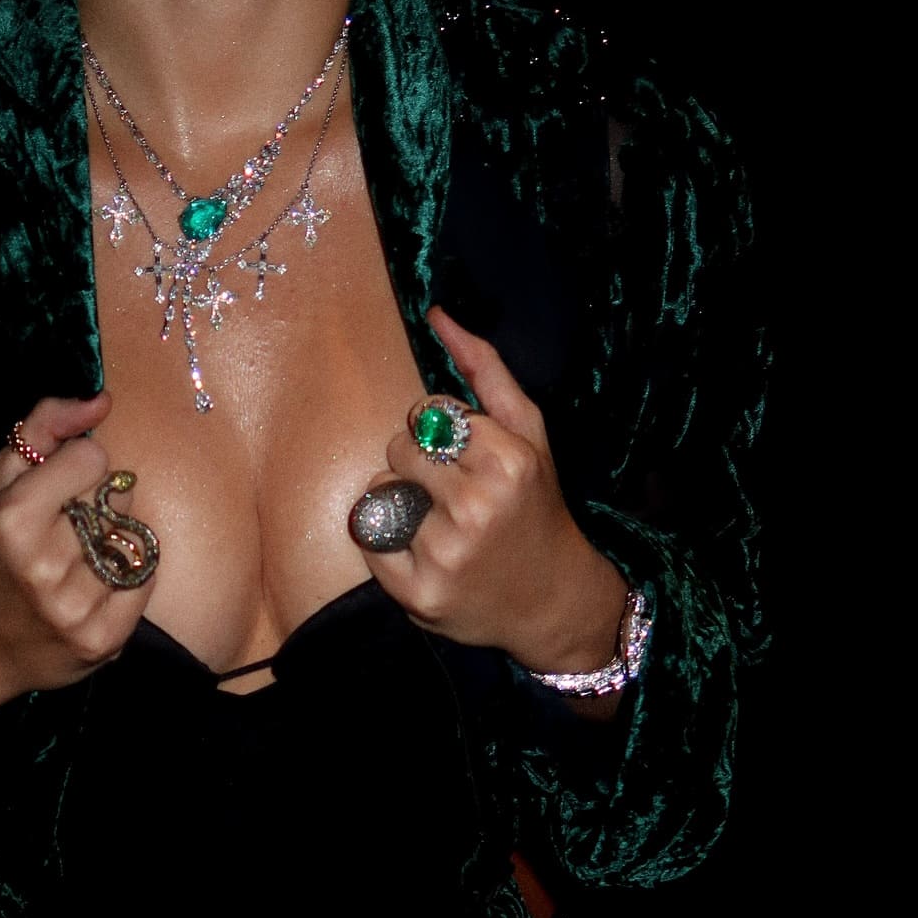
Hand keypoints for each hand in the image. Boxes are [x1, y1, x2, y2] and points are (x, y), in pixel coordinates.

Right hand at [0, 391, 158, 706]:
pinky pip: (146, 579)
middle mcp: (43, 566)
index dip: (79, 468)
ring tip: (79, 561)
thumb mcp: (1, 482)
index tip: (59, 490)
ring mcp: (75, 608)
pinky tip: (98, 585)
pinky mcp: (103, 640)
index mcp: (13, 520)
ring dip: (113, 542)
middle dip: (95, 506)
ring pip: (132, 539)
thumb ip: (44, 427)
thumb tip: (102, 400)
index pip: (92, 459)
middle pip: (114, 499)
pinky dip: (130, 575)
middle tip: (64, 533)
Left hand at [366, 308, 625, 675]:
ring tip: (437, 522)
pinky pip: (367, 537)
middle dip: (416, 462)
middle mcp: (477, 507)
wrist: (550, 603)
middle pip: (398, 448)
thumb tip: (437, 314)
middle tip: (449, 490)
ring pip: (380, 490)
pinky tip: (418, 548)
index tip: (462, 455)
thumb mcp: (530, 435)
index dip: (439, 430)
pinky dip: (383, 537)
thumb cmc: (536, 510)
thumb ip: (486, 371)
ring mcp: (445, 554)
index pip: (428, 412)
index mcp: (508, 462)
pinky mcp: (418, 594)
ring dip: (398, 499)